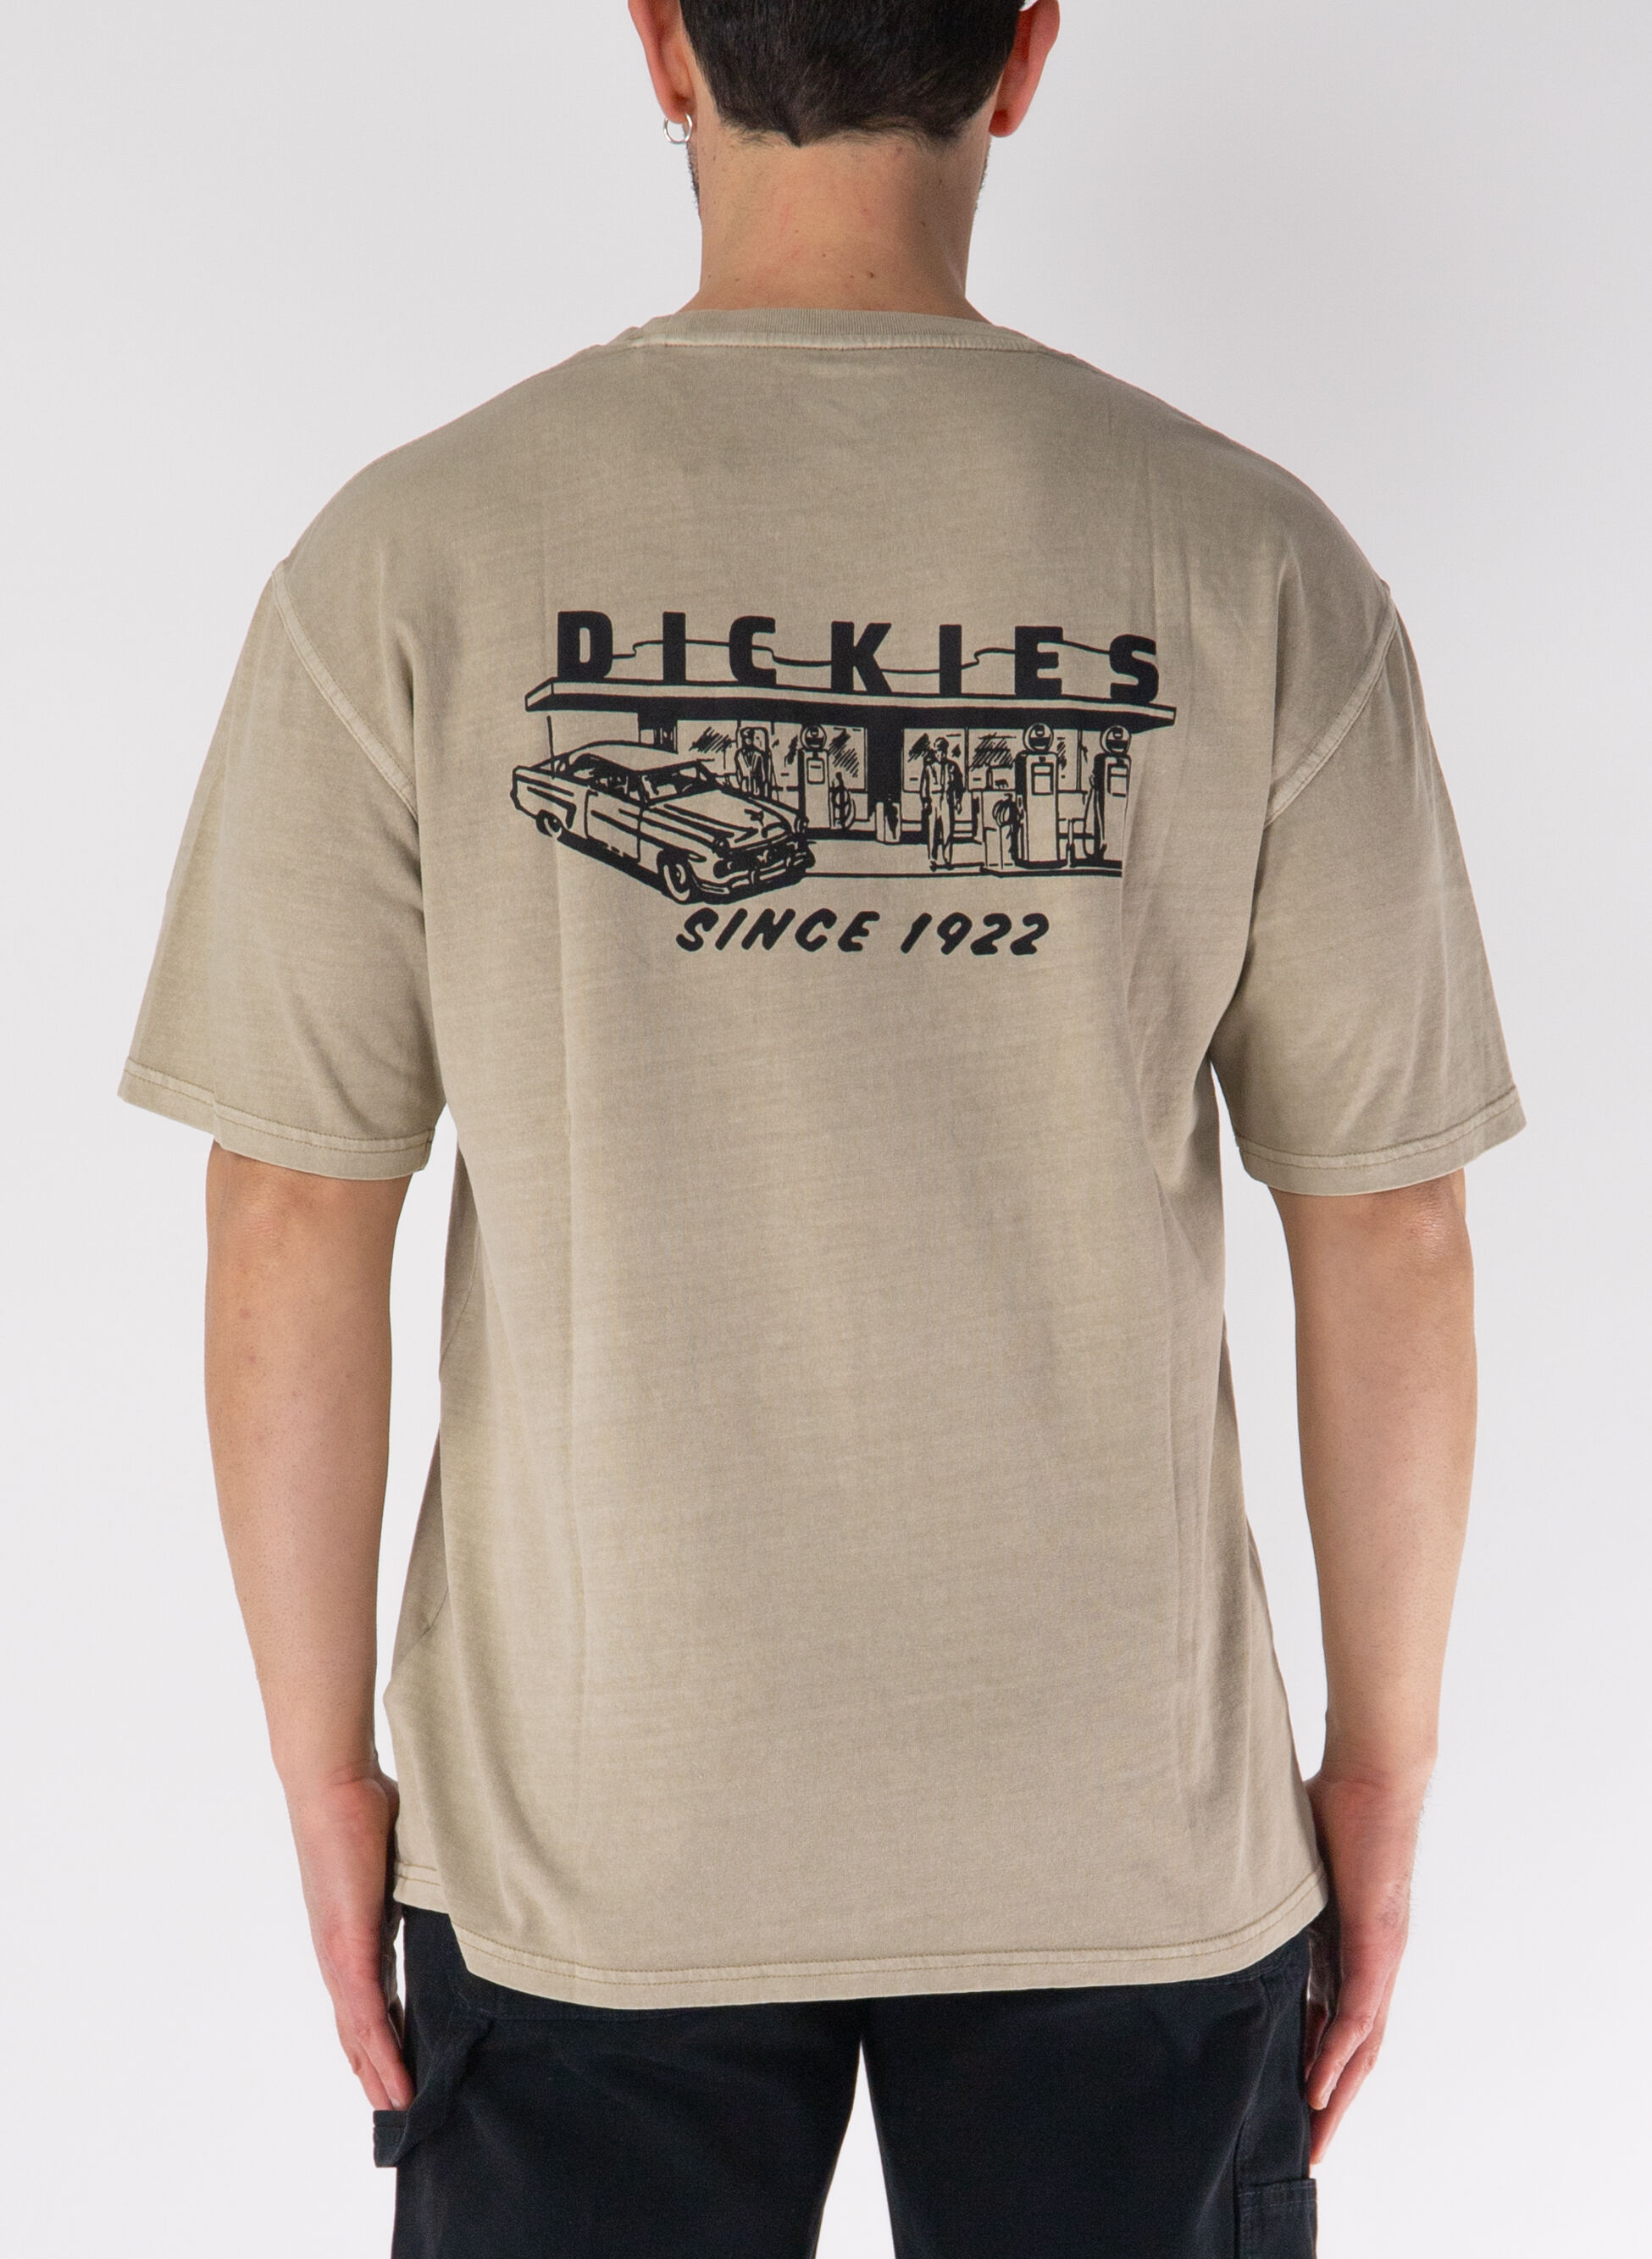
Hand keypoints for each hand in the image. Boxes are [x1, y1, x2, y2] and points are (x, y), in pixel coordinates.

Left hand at [286, 1765, 413, 2109]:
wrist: (332, 1786)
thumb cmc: (363, 1804)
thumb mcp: (400, 1854)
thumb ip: (415, 1878)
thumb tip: (450, 1877)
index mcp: (351, 1929)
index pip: (365, 1994)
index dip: (377, 2032)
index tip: (394, 2061)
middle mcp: (338, 1950)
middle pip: (355, 2025)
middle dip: (373, 2066)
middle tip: (395, 2104)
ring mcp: (339, 1952)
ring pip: (360, 2029)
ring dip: (378, 2071)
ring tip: (398, 2106)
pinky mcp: (347, 1945)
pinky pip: (367, 2011)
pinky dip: (380, 2050)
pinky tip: (393, 2078)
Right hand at [1302, 1768, 1425, 2161]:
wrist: (1373, 1776)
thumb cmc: (1329, 1806)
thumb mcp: (1285, 1871)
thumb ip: (1263, 1897)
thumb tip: (1213, 1900)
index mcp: (1344, 1947)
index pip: (1333, 2021)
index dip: (1315, 2062)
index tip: (1293, 2100)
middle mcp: (1368, 1963)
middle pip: (1355, 2051)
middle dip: (1332, 2102)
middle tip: (1309, 2147)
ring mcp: (1376, 1958)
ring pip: (1361, 2046)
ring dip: (1338, 2094)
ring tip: (1316, 2136)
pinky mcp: (1377, 1946)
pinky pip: (1358, 2015)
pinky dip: (1339, 2055)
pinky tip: (1321, 2087)